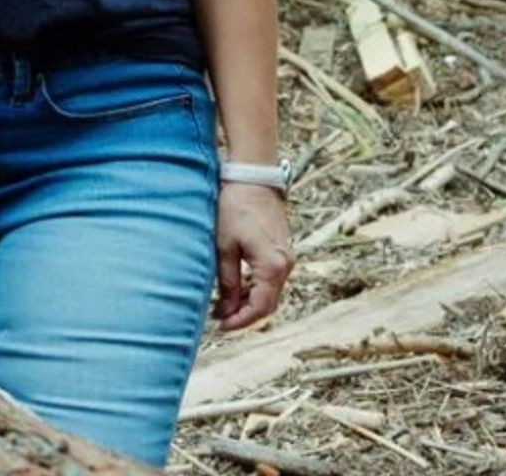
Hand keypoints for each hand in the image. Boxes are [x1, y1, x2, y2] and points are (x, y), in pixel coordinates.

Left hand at [214, 181, 293, 330]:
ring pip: (270, 292)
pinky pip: (270, 279)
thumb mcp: (224, 246)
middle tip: (220, 319)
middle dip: (244, 315)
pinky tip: (236, 288)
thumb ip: (227, 280)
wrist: (253, 178)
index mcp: (272, 266)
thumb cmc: (235, 208)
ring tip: (223, 305)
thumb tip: (225, 309)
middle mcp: (285, 265)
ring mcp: (285, 258)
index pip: (260, 307)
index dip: (241, 321)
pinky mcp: (280, 251)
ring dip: (249, 302)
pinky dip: (254, 288)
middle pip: (268, 304)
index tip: (221, 326)